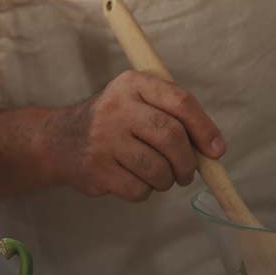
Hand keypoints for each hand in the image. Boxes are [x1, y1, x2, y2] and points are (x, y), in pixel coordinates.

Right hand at [48, 70, 226, 201]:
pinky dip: (145, 191)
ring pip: (158, 168)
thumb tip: (214, 149)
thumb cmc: (115, 122)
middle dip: (188, 162)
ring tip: (160, 176)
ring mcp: (104, 138)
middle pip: (171, 137)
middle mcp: (117, 107)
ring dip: (167, 180)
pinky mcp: (97, 168)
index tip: (216, 150)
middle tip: (187, 172)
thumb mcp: (138, 101)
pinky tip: (135, 180)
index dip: (205, 128)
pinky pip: (139, 189)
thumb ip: (173, 116)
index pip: (180, 101)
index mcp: (132, 83)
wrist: (59, 140)